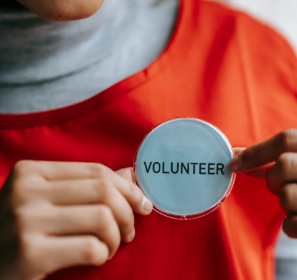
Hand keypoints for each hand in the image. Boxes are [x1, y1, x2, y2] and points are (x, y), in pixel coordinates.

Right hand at [0, 161, 152, 279]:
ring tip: (112, 246)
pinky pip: (91, 248)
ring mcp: (25, 222)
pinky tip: (97, 258)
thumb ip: (86, 186)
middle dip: (128, 212)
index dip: (127, 187)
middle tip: (130, 229)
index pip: (96, 171)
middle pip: (103, 191)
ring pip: (102, 218)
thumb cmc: (20, 230)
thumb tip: (133, 174)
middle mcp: (25, 191)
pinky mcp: (29, 255)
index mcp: (30, 171)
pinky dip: (103, 254)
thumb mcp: (45, 200)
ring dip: (117, 236)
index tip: (142, 202)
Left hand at [230, 130, 296, 250]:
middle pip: (286, 165)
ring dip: (285, 203)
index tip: (236, 161)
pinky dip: (291, 226)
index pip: (290, 139)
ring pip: (289, 195)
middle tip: (281, 187)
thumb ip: (292, 154)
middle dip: (272, 178)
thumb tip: (239, 156)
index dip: (257, 151)